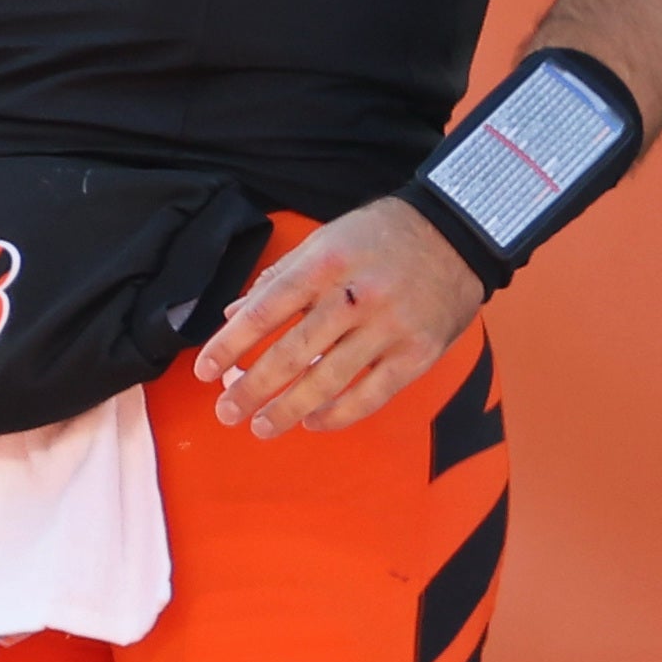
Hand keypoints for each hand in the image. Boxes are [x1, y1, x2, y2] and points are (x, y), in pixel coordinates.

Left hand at [193, 198, 483, 439]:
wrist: (457, 234)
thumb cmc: (380, 237)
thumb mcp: (325, 241)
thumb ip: (279, 279)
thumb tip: (232, 317)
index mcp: (326, 262)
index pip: (266, 311)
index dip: (230, 345)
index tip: (204, 371)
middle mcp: (356, 296)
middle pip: (293, 353)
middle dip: (252, 388)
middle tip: (226, 412)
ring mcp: (390, 327)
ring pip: (329, 381)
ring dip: (288, 410)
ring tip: (260, 427)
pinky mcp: (418, 353)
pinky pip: (372, 395)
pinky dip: (338, 414)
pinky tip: (312, 422)